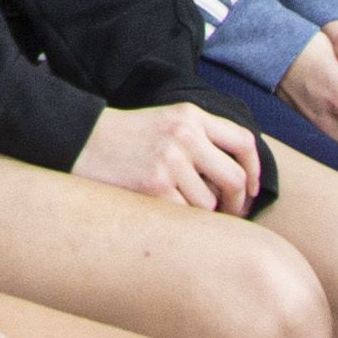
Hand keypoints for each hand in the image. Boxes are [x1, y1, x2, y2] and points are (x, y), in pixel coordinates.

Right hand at [71, 100, 267, 210]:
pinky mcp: (154, 186)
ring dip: (202, 214)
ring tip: (183, 208)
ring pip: (210, 204)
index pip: (244, 142)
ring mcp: (170, 161)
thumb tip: (242, 179)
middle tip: (231, 215)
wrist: (83, 140)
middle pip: (235, 179)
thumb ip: (203, 138)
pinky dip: (182, 222)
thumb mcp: (168, 122)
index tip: (252, 190)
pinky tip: (168, 214)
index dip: (255, 171)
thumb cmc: (129, 137)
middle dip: (238, 203)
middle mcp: (185, 135)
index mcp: (191, 116)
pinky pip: (186, 216)